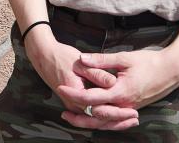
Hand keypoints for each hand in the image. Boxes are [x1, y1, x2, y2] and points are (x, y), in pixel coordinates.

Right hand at [24, 27, 139, 129]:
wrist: (43, 56)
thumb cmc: (62, 57)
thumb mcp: (81, 63)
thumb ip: (97, 73)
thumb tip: (113, 82)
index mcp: (77, 95)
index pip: (100, 109)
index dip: (118, 112)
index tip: (132, 111)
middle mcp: (74, 104)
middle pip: (98, 120)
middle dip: (118, 122)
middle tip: (135, 119)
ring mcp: (73, 105)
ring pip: (94, 120)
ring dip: (112, 122)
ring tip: (129, 121)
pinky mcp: (73, 102)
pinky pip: (89, 115)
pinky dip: (103, 118)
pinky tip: (114, 116)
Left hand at [57, 48, 178, 127]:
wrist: (171, 71)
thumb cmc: (149, 62)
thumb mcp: (124, 57)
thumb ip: (102, 60)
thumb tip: (82, 59)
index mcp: (120, 92)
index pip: (91, 98)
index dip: (74, 94)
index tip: (61, 88)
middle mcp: (124, 105)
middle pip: (95, 118)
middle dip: (77, 116)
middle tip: (62, 112)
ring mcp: (129, 109)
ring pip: (105, 123)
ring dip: (88, 122)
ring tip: (72, 118)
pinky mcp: (132, 109)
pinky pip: (114, 121)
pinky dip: (102, 122)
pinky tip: (93, 118)